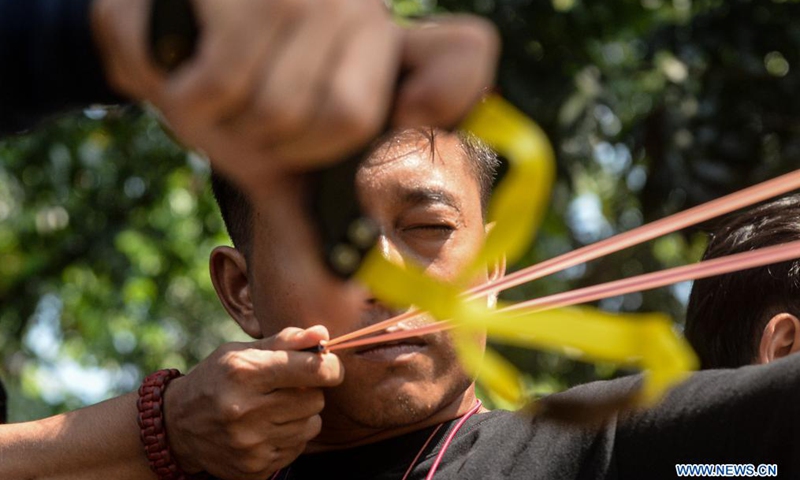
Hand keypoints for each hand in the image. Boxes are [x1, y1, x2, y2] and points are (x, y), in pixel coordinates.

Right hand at [91, 0, 498, 199]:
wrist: (158, 32)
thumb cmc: (232, 105)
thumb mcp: (283, 158)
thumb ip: (315, 218)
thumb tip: (339, 299)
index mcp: (380, 51)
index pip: (461, 56)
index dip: (451, 89)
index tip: (417, 110)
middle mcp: (354, 6)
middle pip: (341, 119)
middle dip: (272, 144)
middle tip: (241, 117)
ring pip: (269, 108)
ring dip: (214, 122)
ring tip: (201, 87)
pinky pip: (213, 85)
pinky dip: (173, 91)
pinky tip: (170, 58)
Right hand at [164, 326, 343, 479]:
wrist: (177, 426)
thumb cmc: (216, 379)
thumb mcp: (241, 352)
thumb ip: (286, 341)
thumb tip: (323, 334)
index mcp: (244, 373)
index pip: (313, 370)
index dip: (330, 366)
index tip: (328, 366)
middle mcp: (245, 411)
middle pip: (316, 400)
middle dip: (309, 391)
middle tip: (287, 388)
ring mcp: (249, 444)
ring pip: (311, 425)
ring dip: (301, 415)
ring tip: (274, 408)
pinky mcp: (253, 468)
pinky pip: (297, 448)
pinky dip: (290, 436)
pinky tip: (266, 428)